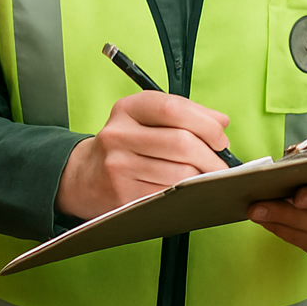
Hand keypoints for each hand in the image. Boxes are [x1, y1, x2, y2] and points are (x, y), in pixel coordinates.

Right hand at [56, 91, 230, 219]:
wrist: (84, 176)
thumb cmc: (125, 144)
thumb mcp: (144, 118)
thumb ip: (183, 114)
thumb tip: (222, 122)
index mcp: (127, 108)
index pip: (172, 108)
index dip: (205, 122)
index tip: (220, 137)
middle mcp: (119, 135)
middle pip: (181, 142)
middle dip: (211, 155)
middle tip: (221, 164)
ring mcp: (119, 167)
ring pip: (179, 173)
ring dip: (203, 178)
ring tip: (208, 178)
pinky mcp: (123, 197)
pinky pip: (169, 196)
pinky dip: (187, 195)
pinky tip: (190, 191)